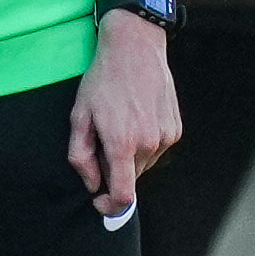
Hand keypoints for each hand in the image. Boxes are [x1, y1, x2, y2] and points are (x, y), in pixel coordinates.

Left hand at [66, 10, 180, 217]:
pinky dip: (143, 144)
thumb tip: (92, 183)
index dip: (109, 206)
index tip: (99, 200)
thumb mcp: (79, 116)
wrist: (135, 49)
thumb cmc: (104, 80)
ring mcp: (165, 136)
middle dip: (113, 170)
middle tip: (102, 141)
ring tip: (120, 124)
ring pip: (143, 164)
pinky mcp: (175, 129)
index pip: (123, 196)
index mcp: (122, 144)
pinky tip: (135, 119)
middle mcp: (149, 144)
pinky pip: (156, 149)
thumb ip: (81, 157)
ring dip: (129, 156)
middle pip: (130, 178)